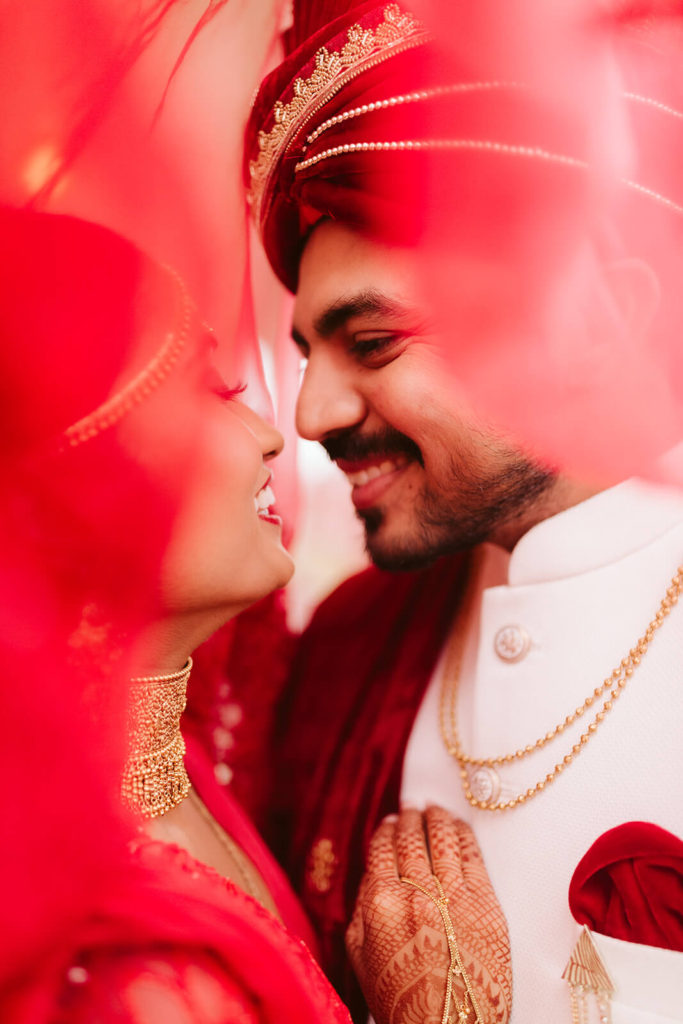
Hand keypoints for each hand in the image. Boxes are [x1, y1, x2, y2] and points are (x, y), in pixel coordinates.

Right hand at [346, 806, 511, 1023]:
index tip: (390, 822)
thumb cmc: (401, 999)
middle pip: (413, 839)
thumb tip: (374, 871)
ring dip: (438, 819)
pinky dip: (463, 836)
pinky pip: (473, 857)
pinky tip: (458, 828)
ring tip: (434, 811)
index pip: (382, 849)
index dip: (386, 831)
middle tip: (412, 808)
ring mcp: (453, 897)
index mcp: (381, 903)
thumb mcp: (362, 954)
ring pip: (444, 840)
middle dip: (411, 819)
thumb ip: (363, 907)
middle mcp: (416, 894)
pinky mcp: (486, 905)